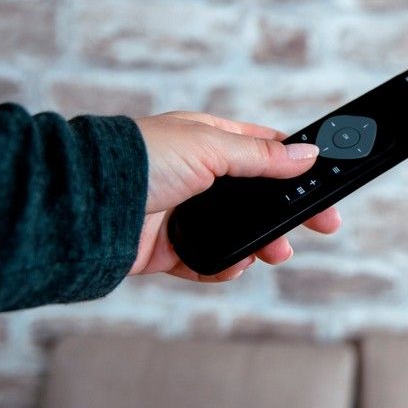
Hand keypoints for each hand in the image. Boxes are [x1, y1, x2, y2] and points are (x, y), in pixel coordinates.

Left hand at [130, 112, 340, 281]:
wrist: (84, 204)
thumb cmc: (140, 159)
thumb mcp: (211, 147)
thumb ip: (262, 156)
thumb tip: (307, 154)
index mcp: (209, 140)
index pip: (266, 150)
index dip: (297, 166)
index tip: (323, 182)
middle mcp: (199, 175)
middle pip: (259, 196)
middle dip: (288, 212)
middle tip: (321, 225)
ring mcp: (185, 213)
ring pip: (239, 232)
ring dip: (262, 243)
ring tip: (275, 253)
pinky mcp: (170, 248)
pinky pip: (209, 261)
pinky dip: (226, 266)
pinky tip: (235, 264)